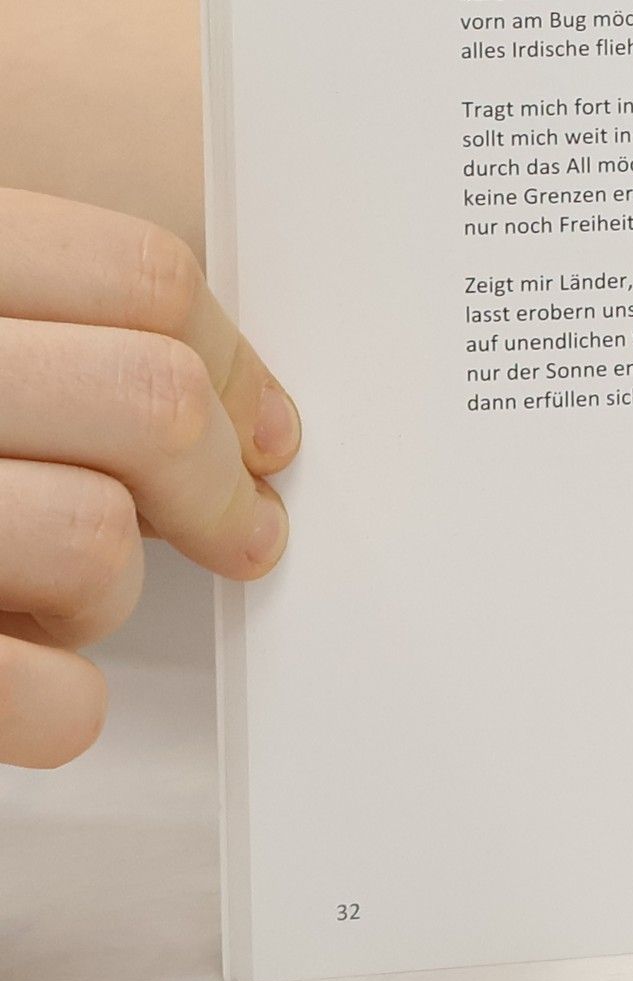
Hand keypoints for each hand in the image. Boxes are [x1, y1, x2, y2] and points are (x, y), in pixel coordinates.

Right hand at [0, 189, 299, 765]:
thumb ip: (34, 330)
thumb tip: (242, 412)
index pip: (136, 275)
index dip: (230, 360)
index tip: (261, 427)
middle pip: (149, 403)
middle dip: (215, 480)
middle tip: (235, 522)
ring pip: (98, 542)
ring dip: (107, 591)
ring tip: (49, 593)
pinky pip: (47, 699)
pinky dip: (57, 705)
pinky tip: (21, 676)